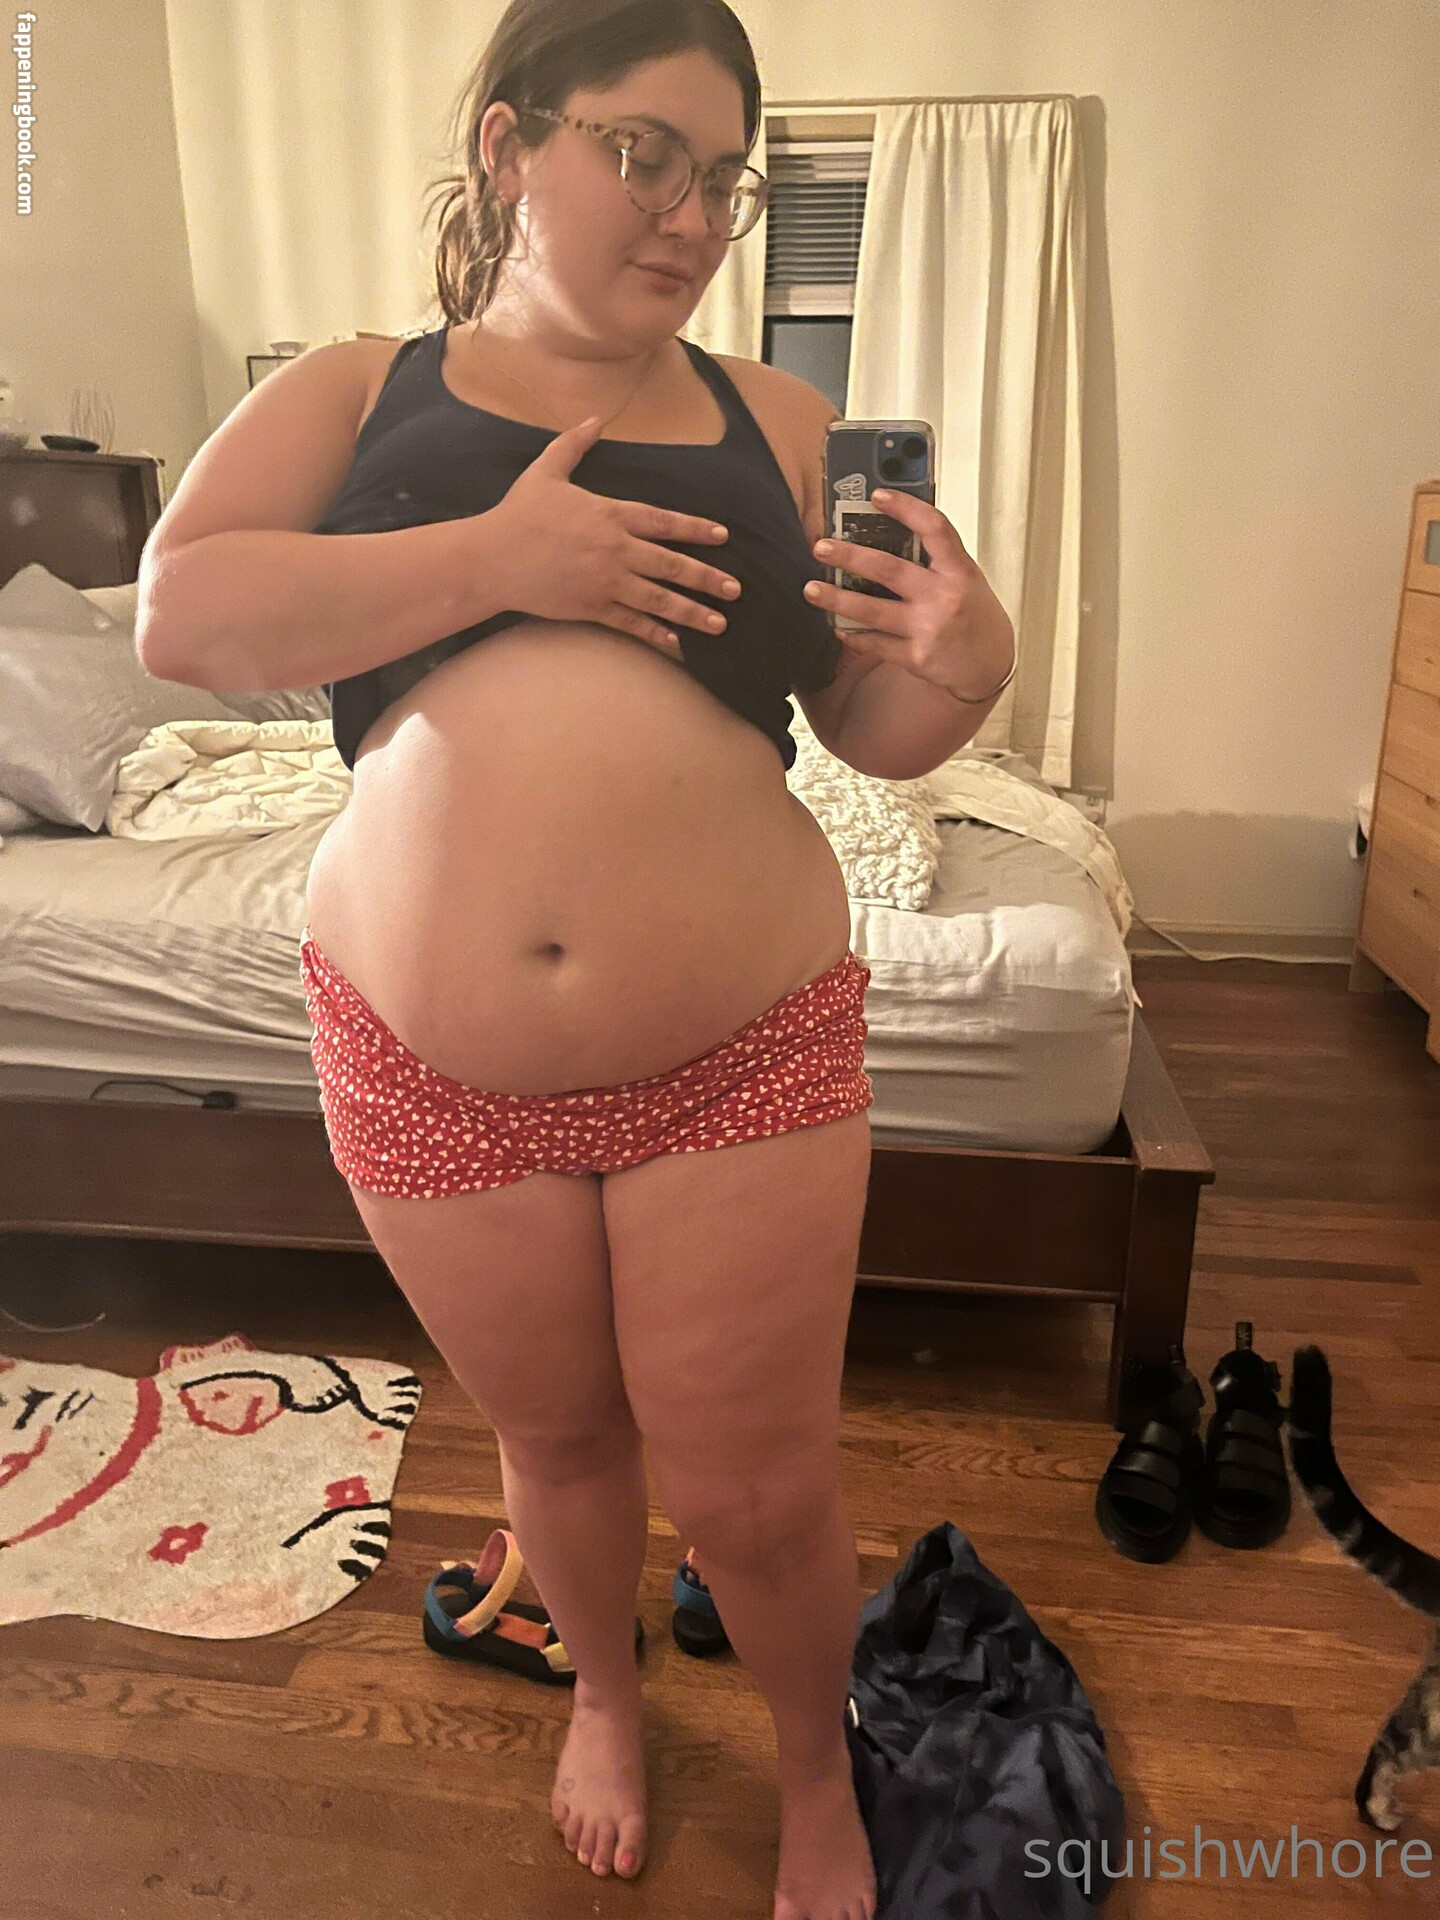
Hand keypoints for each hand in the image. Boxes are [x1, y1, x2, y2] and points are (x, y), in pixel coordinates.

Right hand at [485, 415, 740, 656]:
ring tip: (720, 622)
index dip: (696, 529)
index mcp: (610, 515)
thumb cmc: (518, 514)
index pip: (664, 522)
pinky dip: (656, 634)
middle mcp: (615, 549)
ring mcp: (605, 582)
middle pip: (671, 565)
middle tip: (736, 589)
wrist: (492, 558)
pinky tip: (678, 644)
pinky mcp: (591, 607)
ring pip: (659, 599)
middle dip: (707, 577)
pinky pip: (631, 623)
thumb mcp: (547, 470)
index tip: (723, 536)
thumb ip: (575, 444)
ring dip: (692, 611)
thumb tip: (596, 418)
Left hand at [803, 490, 1015, 699]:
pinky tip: (838, 628)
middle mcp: (943, 596)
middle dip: (850, 556)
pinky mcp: (916, 658)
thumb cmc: (975, 616)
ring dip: (837, 599)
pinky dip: (854, 636)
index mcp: (958, 570)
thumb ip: (935, 560)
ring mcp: (928, 629)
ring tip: (812, 589)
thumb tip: (889, 535)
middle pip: (889, 570)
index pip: (934, 529)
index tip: (877, 496)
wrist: (990, 666)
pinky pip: (876, 644)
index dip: (906, 508)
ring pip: (872, 611)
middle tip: (821, 547)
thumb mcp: (966, 579)